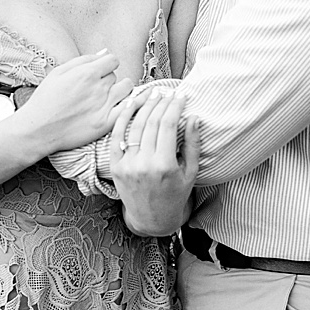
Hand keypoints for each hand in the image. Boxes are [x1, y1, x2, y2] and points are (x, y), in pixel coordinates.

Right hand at [19, 50, 134, 154]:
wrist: (37, 130)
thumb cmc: (45, 101)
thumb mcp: (58, 72)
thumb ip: (83, 60)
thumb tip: (103, 53)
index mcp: (87, 73)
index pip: (113, 60)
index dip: (106, 65)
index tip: (100, 73)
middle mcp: (99, 88)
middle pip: (115, 76)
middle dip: (107, 80)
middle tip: (94, 90)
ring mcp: (104, 106)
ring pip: (127, 89)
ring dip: (120, 91)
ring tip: (108, 98)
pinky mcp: (107, 122)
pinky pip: (129, 108)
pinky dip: (129, 104)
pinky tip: (123, 106)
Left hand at [109, 88, 199, 235]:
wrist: (151, 219)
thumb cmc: (175, 195)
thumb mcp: (191, 172)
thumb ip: (192, 144)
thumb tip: (194, 117)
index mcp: (164, 166)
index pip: (167, 125)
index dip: (175, 106)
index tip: (181, 95)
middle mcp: (143, 164)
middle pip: (151, 122)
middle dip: (161, 102)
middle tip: (168, 91)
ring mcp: (126, 165)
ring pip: (134, 126)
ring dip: (143, 106)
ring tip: (153, 94)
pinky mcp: (115, 166)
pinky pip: (117, 137)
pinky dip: (123, 119)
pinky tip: (131, 105)